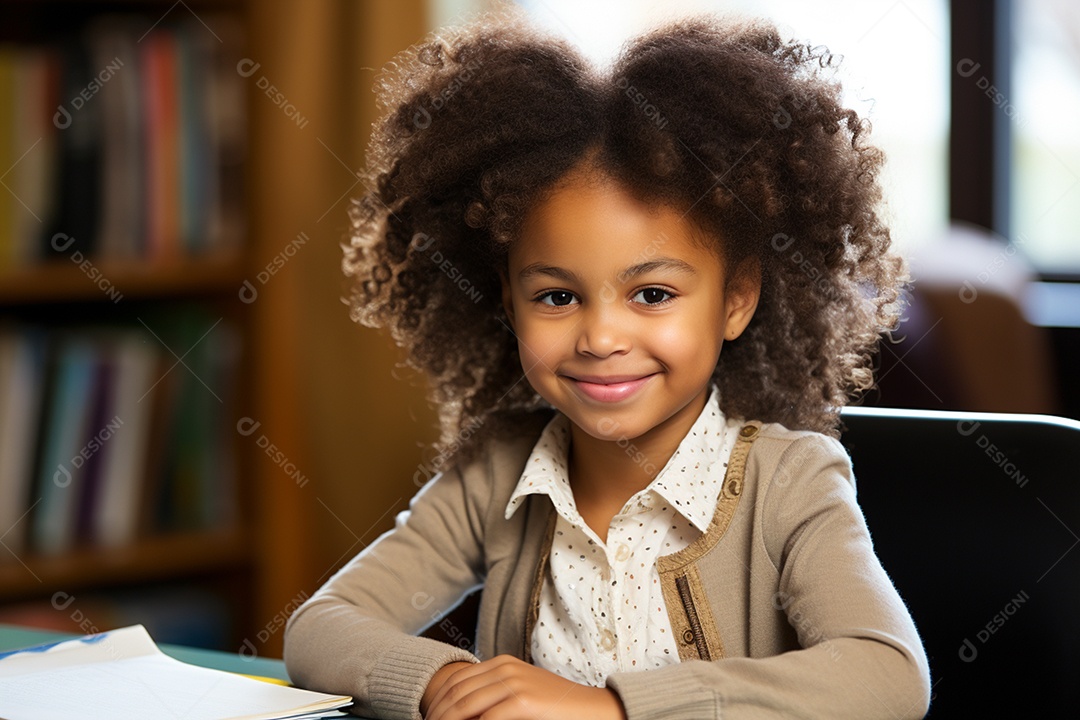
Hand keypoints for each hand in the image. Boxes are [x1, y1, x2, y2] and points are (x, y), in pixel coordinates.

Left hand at [422, 655, 625, 719]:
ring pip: (464, 707)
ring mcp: (514, 683)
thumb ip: (493, 696)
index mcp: (501, 663)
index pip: (455, 682)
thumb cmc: (556, 709)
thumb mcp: (521, 694)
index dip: (436, 704)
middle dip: (437, 716)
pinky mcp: (523, 702)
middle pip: (455, 694)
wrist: (594, 710)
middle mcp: (504, 668)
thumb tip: (460, 713)